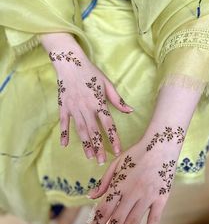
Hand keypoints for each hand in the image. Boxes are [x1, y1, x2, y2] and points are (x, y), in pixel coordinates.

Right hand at [40, 33, 133, 164]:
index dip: (114, 138)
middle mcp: (86, 108)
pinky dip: (63, 133)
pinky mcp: (63, 106)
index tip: (118, 151)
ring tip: (89, 157)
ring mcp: (74, 108)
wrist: (70, 62)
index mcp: (99, 103)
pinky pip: (63, 122)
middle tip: (101, 161)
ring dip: (85, 144)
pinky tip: (64, 145)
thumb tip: (130, 110)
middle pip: (94, 131)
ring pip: (80, 129)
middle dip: (98, 147)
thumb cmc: (90, 72)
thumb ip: (117, 99)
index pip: (108, 124)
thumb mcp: (107, 83)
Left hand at [83, 126, 183, 223]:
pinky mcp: (161, 199)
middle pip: (115, 221)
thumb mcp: (116, 163)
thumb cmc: (137, 153)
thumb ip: (103, 182)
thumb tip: (90, 197)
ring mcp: (147, 197)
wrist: (161, 145)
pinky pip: (155, 219)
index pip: (103, 211)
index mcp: (118, 185)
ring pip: (132, 223)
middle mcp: (130, 193)